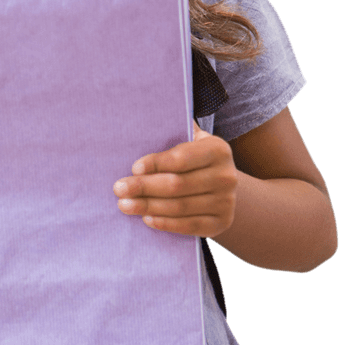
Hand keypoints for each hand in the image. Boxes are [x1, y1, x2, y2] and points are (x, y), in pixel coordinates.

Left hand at [113, 121, 237, 236]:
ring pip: (180, 207)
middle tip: (119, 188)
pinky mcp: (221, 223)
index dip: (156, 164)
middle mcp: (226, 176)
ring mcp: (226, 202)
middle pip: (177, 185)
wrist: (221, 186)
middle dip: (144, 187)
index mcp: (218, 149)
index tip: (133, 168)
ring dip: (148, 206)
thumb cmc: (194, 159)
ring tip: (125, 205)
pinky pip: (189, 226)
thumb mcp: (191, 140)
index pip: (182, 158)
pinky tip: (146, 218)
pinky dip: (165, 223)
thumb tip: (144, 118)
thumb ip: (174, 130)